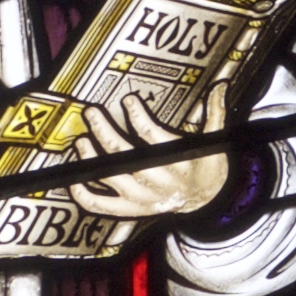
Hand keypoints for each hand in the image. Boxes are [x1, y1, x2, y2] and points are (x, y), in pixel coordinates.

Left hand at [66, 78, 231, 222]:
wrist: (206, 201)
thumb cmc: (206, 168)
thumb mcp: (215, 142)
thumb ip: (215, 113)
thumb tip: (220, 86)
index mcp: (179, 162)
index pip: (152, 135)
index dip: (137, 115)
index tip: (128, 100)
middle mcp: (158, 181)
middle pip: (123, 155)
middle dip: (104, 131)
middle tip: (92, 113)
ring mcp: (142, 198)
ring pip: (109, 177)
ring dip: (91, 158)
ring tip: (82, 140)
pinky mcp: (130, 209)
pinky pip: (101, 205)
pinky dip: (83, 194)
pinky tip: (74, 178)